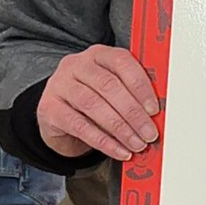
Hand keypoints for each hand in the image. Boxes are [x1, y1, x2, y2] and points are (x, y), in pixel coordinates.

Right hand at [37, 45, 159, 160]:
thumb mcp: (113, 88)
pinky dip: (104, 142)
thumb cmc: (95, 96)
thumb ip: (133, 92)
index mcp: (99, 54)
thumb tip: (156, 113)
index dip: (140, 86)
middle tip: (149, 133)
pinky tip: (119, 150)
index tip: (154, 109)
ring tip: (137, 144)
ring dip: (120, 129)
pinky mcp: (49, 108)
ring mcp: (60, 85)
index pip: (122, 63)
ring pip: (94, 106)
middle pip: (109, 86)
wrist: (59, 113)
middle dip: (133, 113)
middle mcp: (77, 65)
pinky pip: (80, 126)